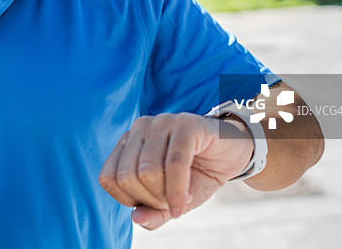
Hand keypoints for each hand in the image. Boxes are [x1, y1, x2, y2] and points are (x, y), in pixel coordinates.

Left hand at [99, 112, 252, 229]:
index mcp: (128, 142)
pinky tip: (188, 200)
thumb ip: (152, 213)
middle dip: (151, 200)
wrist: (233, 155)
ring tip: (183, 198)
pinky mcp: (185, 125)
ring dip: (167, 196)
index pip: (108, 178)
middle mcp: (139, 128)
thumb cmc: (197, 176)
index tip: (155, 204)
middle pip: (127, 177)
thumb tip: (136, 219)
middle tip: (172, 203)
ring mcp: (161, 123)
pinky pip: (174, 165)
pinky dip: (179, 191)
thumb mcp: (172, 201)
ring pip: (147, 172)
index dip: (131, 200)